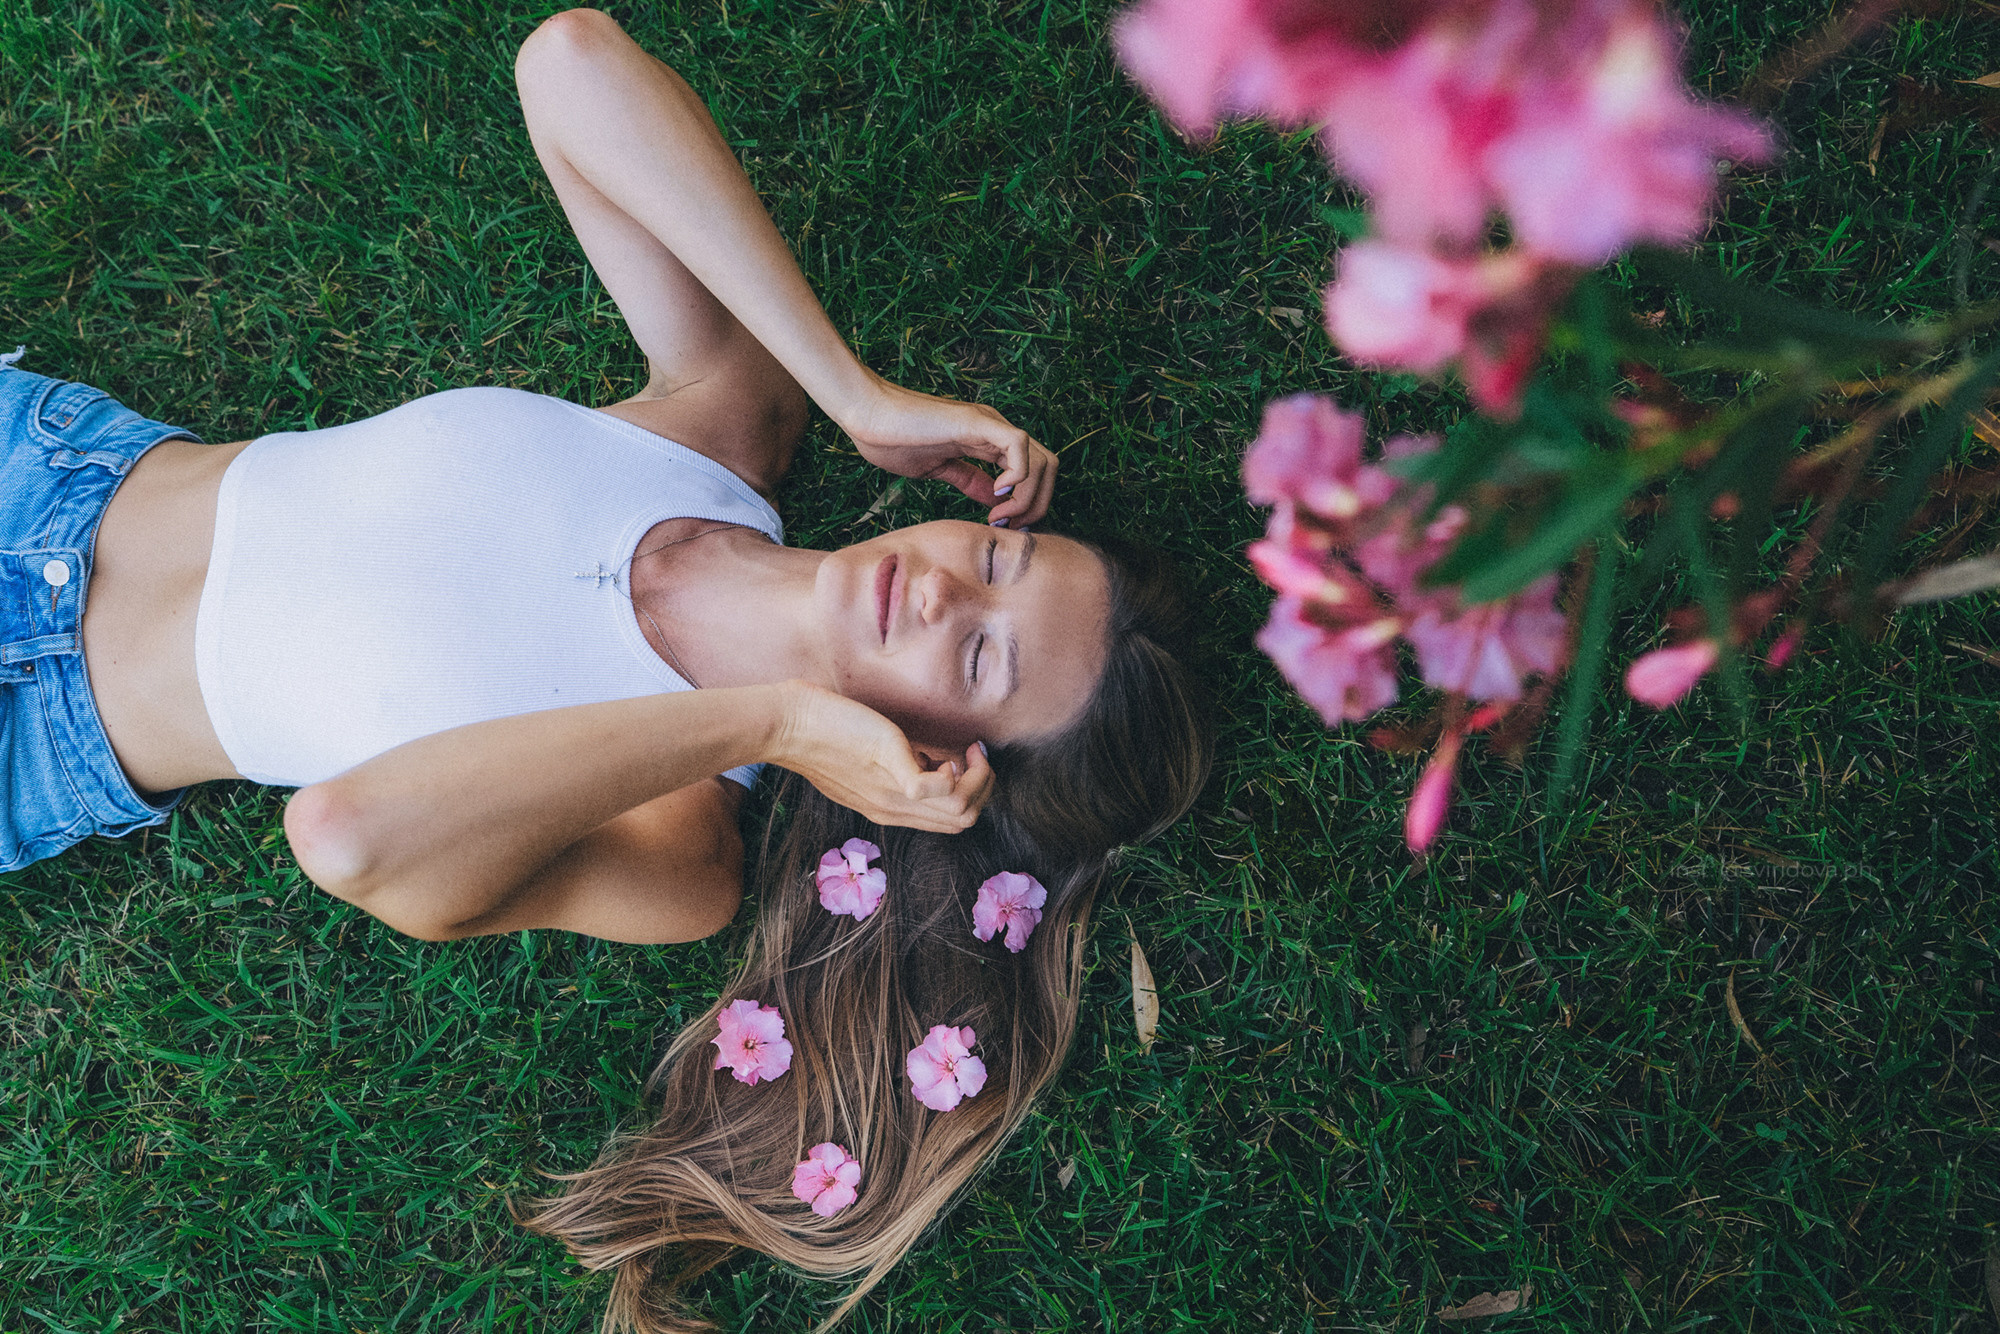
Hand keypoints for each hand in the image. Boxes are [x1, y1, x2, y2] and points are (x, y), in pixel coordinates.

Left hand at [769, 682, 992, 833]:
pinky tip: (946, 755)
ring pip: (960, 810)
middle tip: (974, 756)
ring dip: (978, 780)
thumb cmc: (820, 736)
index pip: (950, 823)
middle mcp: (893, 808)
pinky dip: (954, 775)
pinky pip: (936, 788)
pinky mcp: (890, 763)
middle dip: (984, 788)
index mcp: (888, 809)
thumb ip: (893, 770)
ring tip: (968, 752)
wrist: (787, 727)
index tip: (965, 763)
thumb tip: (925, 760)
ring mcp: (891, 791)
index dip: (971, 795)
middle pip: (962, 821)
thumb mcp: (863, 765)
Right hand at [835, 373, 1058, 526]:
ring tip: (998, 515)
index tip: (1001, 524)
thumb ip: (968, 480)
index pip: (1032, 472)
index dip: (1027, 504)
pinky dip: (1017, 475)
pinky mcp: (977, 421)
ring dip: (1028, 497)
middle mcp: (996, 430)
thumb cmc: (891, 439)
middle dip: (1037, 504)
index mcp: (987, 442)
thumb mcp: (938, 469)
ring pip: (1041, 460)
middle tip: (1008, 525)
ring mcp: (989, 423)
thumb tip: (993, 500)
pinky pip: (1019, 445)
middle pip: (1048, 467)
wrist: (866, 414)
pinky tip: (993, 492)